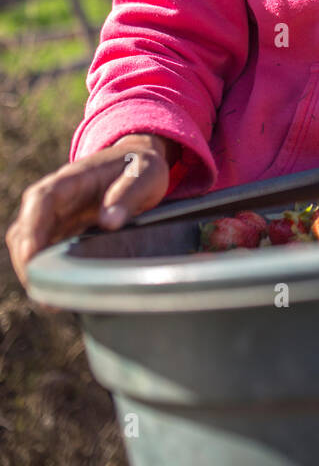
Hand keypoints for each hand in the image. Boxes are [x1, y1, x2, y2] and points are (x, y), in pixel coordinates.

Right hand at [5, 133, 176, 291]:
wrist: (137, 165)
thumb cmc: (140, 168)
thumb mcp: (146, 174)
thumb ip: (128, 194)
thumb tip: (109, 222)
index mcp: (72, 179)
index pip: (41, 200)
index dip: (32, 227)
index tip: (30, 254)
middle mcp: (56, 199)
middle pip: (25, 229)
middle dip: (27, 260)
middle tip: (46, 293)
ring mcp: (56, 218)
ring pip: (28, 245)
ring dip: (34, 271)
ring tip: (53, 300)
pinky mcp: (62, 233)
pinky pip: (44, 254)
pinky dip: (47, 273)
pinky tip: (62, 295)